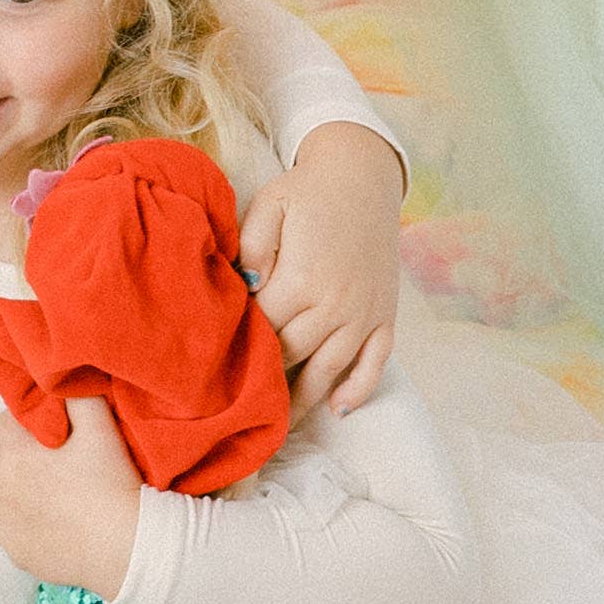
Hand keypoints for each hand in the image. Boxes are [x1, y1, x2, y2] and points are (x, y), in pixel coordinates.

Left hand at [0, 397, 143, 598]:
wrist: (127, 547)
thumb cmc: (110, 482)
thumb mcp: (99, 424)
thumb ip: (77, 393)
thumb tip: (64, 379)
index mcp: (10, 454)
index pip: (7, 419)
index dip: (31, 417)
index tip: (57, 424)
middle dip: (18, 448)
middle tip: (55, 452)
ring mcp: (5, 526)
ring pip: (2, 493)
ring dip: (19, 485)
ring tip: (55, 486)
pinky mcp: (18, 554)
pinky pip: (12, 529)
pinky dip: (26, 520)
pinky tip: (53, 518)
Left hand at [238, 123, 403, 413]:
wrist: (364, 176)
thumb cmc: (308, 191)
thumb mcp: (270, 205)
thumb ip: (251, 246)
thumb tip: (244, 287)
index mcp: (303, 278)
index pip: (263, 327)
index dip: (240, 343)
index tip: (217, 362)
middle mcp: (336, 304)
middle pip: (291, 354)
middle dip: (265, 377)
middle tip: (237, 402)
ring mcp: (364, 314)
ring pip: (329, 370)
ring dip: (304, 401)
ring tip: (278, 427)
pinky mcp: (386, 316)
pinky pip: (375, 363)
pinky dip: (358, 390)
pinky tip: (338, 410)